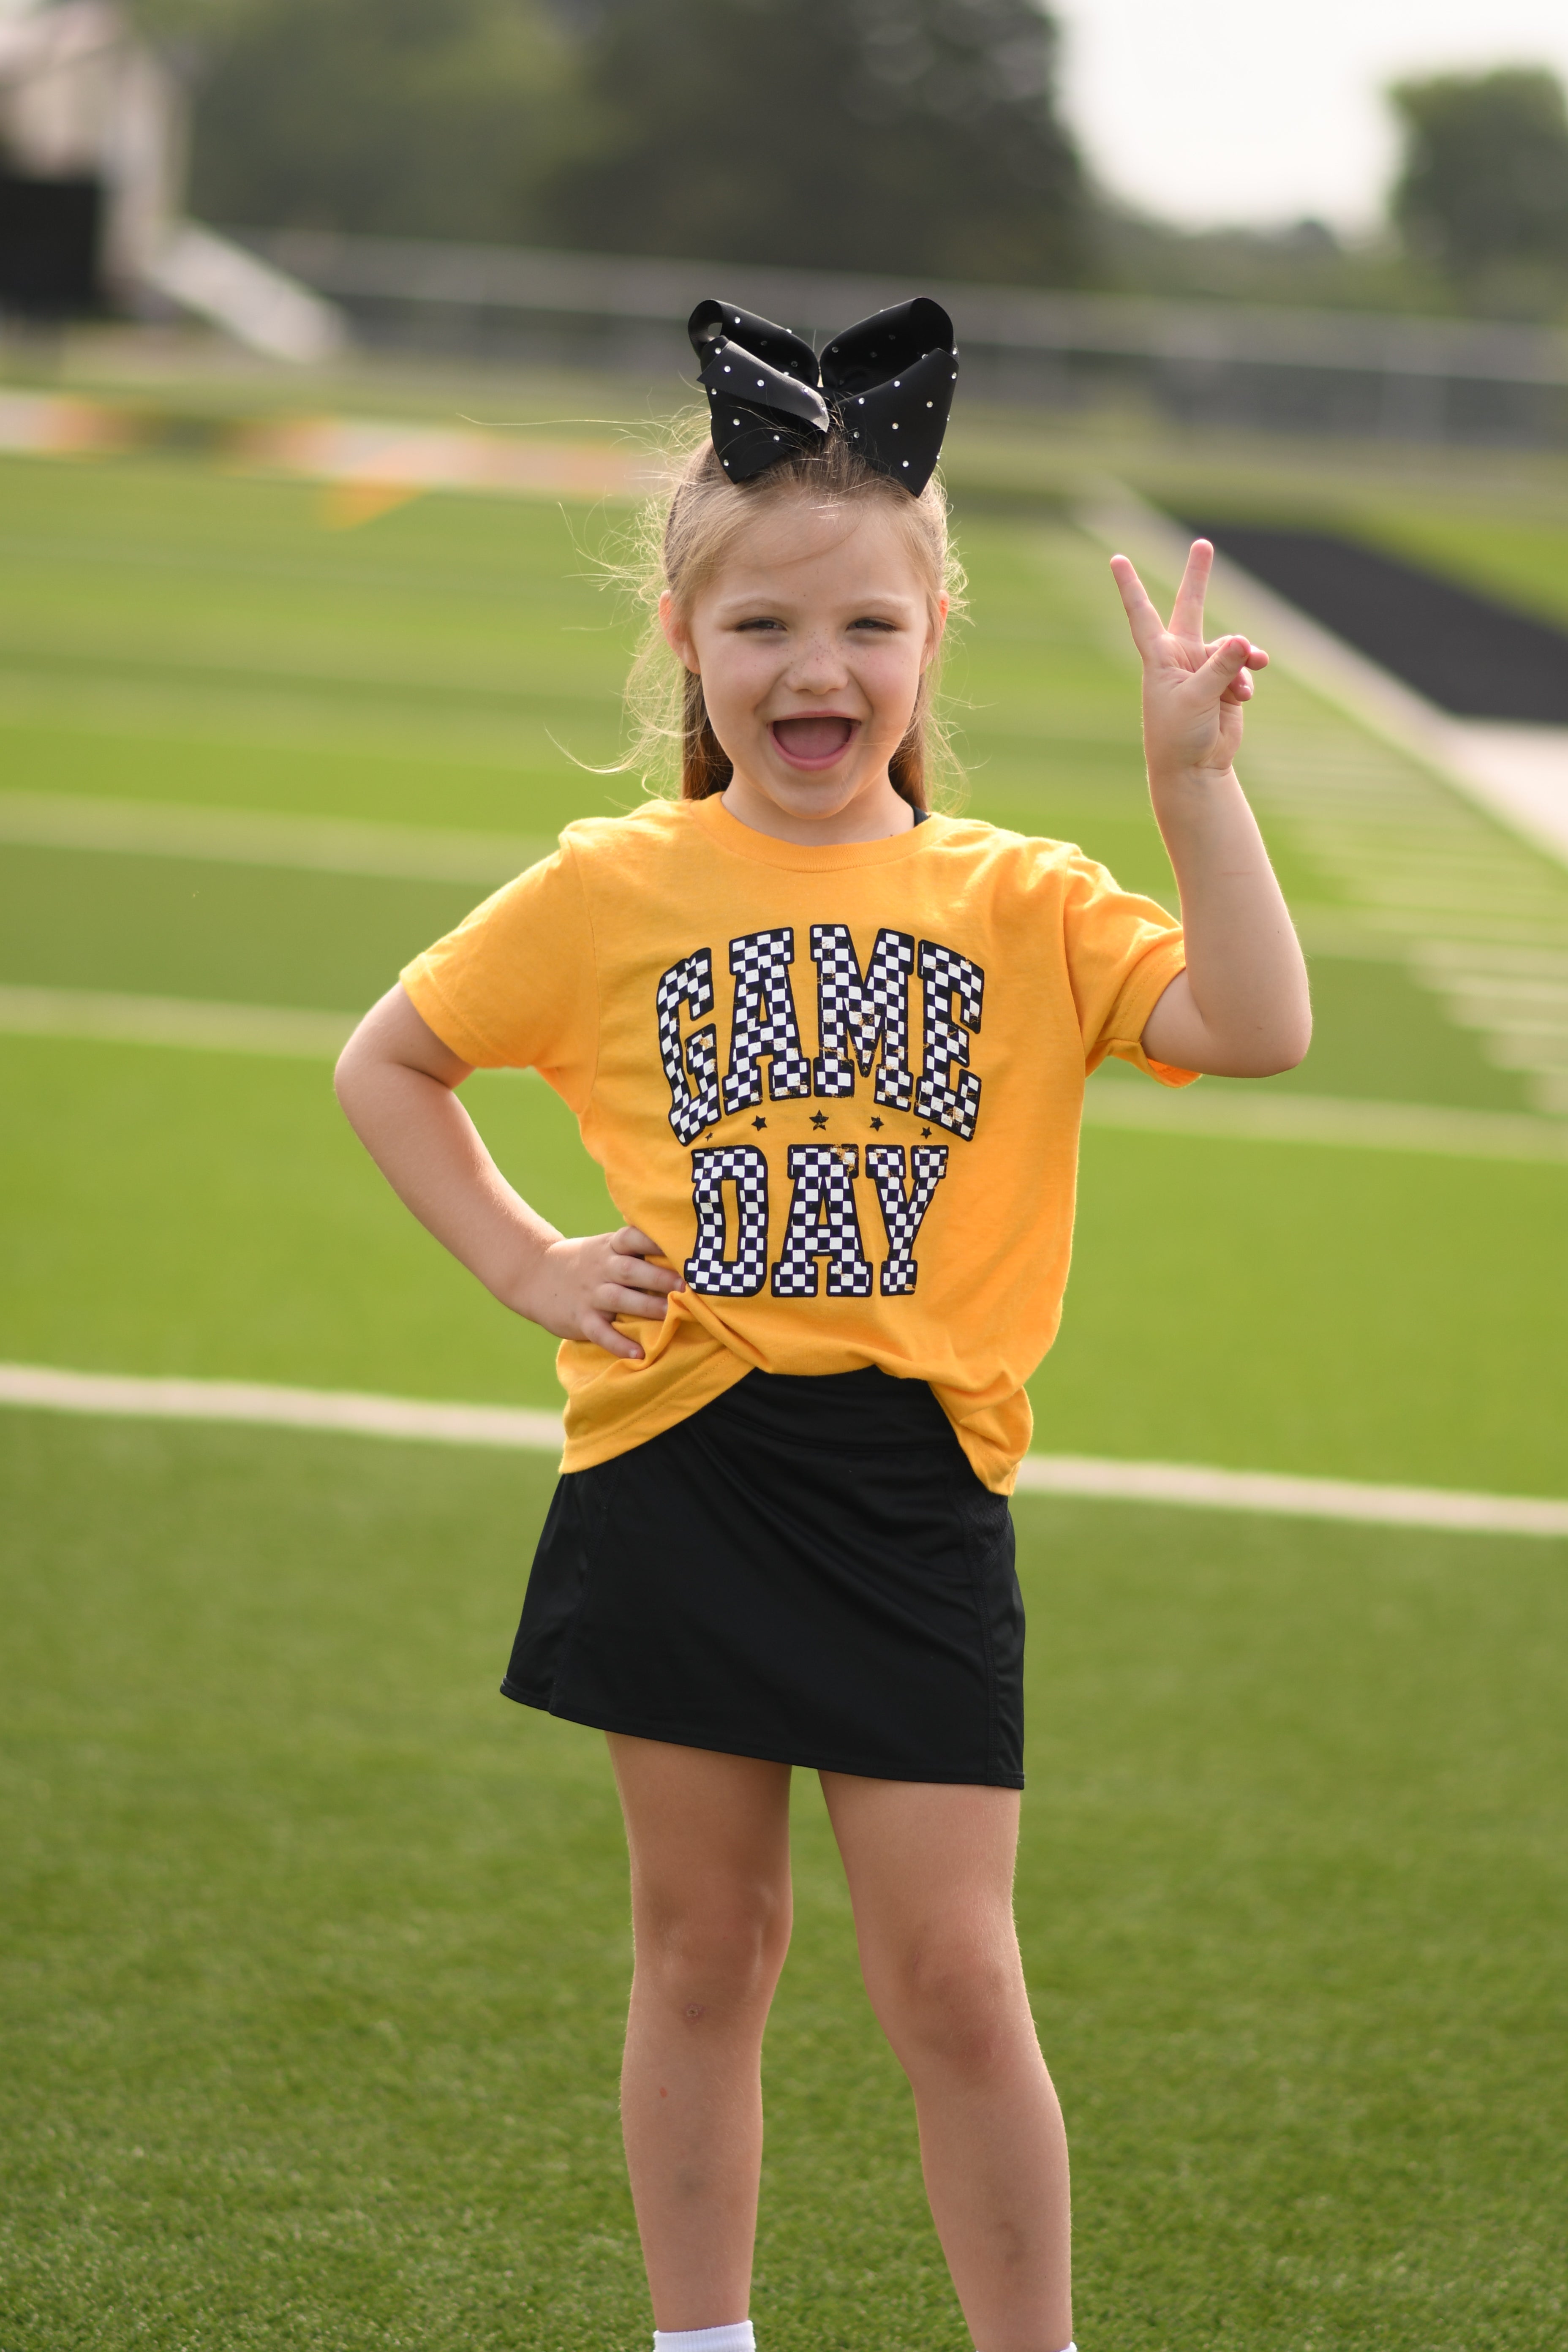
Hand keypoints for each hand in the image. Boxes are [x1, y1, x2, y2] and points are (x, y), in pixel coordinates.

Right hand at [517, 1226, 683, 1361]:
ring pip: (618, 1299)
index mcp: (610, 1248)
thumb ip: (635, 1249)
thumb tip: (681, 1249)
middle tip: (685, 1285)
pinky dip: (618, 1343)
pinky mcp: (580, 1319)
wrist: (535, 1276)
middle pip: (629, 1270)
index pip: (631, 1237)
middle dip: (657, 1277)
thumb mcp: (605, 1247)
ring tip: (669, 1313)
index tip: (678, 1244)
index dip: (653, 1239)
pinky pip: (600, 1332)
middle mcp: (600, 1269)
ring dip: (645, 1306)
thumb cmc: (586, 1262)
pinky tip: (638, 1353)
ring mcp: (589, 1294)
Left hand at [1110, 540, 1267, 782]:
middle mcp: (1180, 657)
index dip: (1130, 586)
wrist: (1195, 768)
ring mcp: (1205, 669)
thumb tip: (1243, 641)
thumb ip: (1220, 668)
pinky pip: (1243, 667)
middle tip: (1203, 544)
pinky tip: (1244, 696)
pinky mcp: (1225, 683)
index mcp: (1160, 657)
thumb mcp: (1198, 699)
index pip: (1142, 613)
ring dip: (1241, 660)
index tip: (1116, 558)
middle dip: (1198, 577)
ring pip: (1231, 647)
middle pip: (1190, 607)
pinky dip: (1247, 678)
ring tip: (1242, 686)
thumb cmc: (1180, 736)